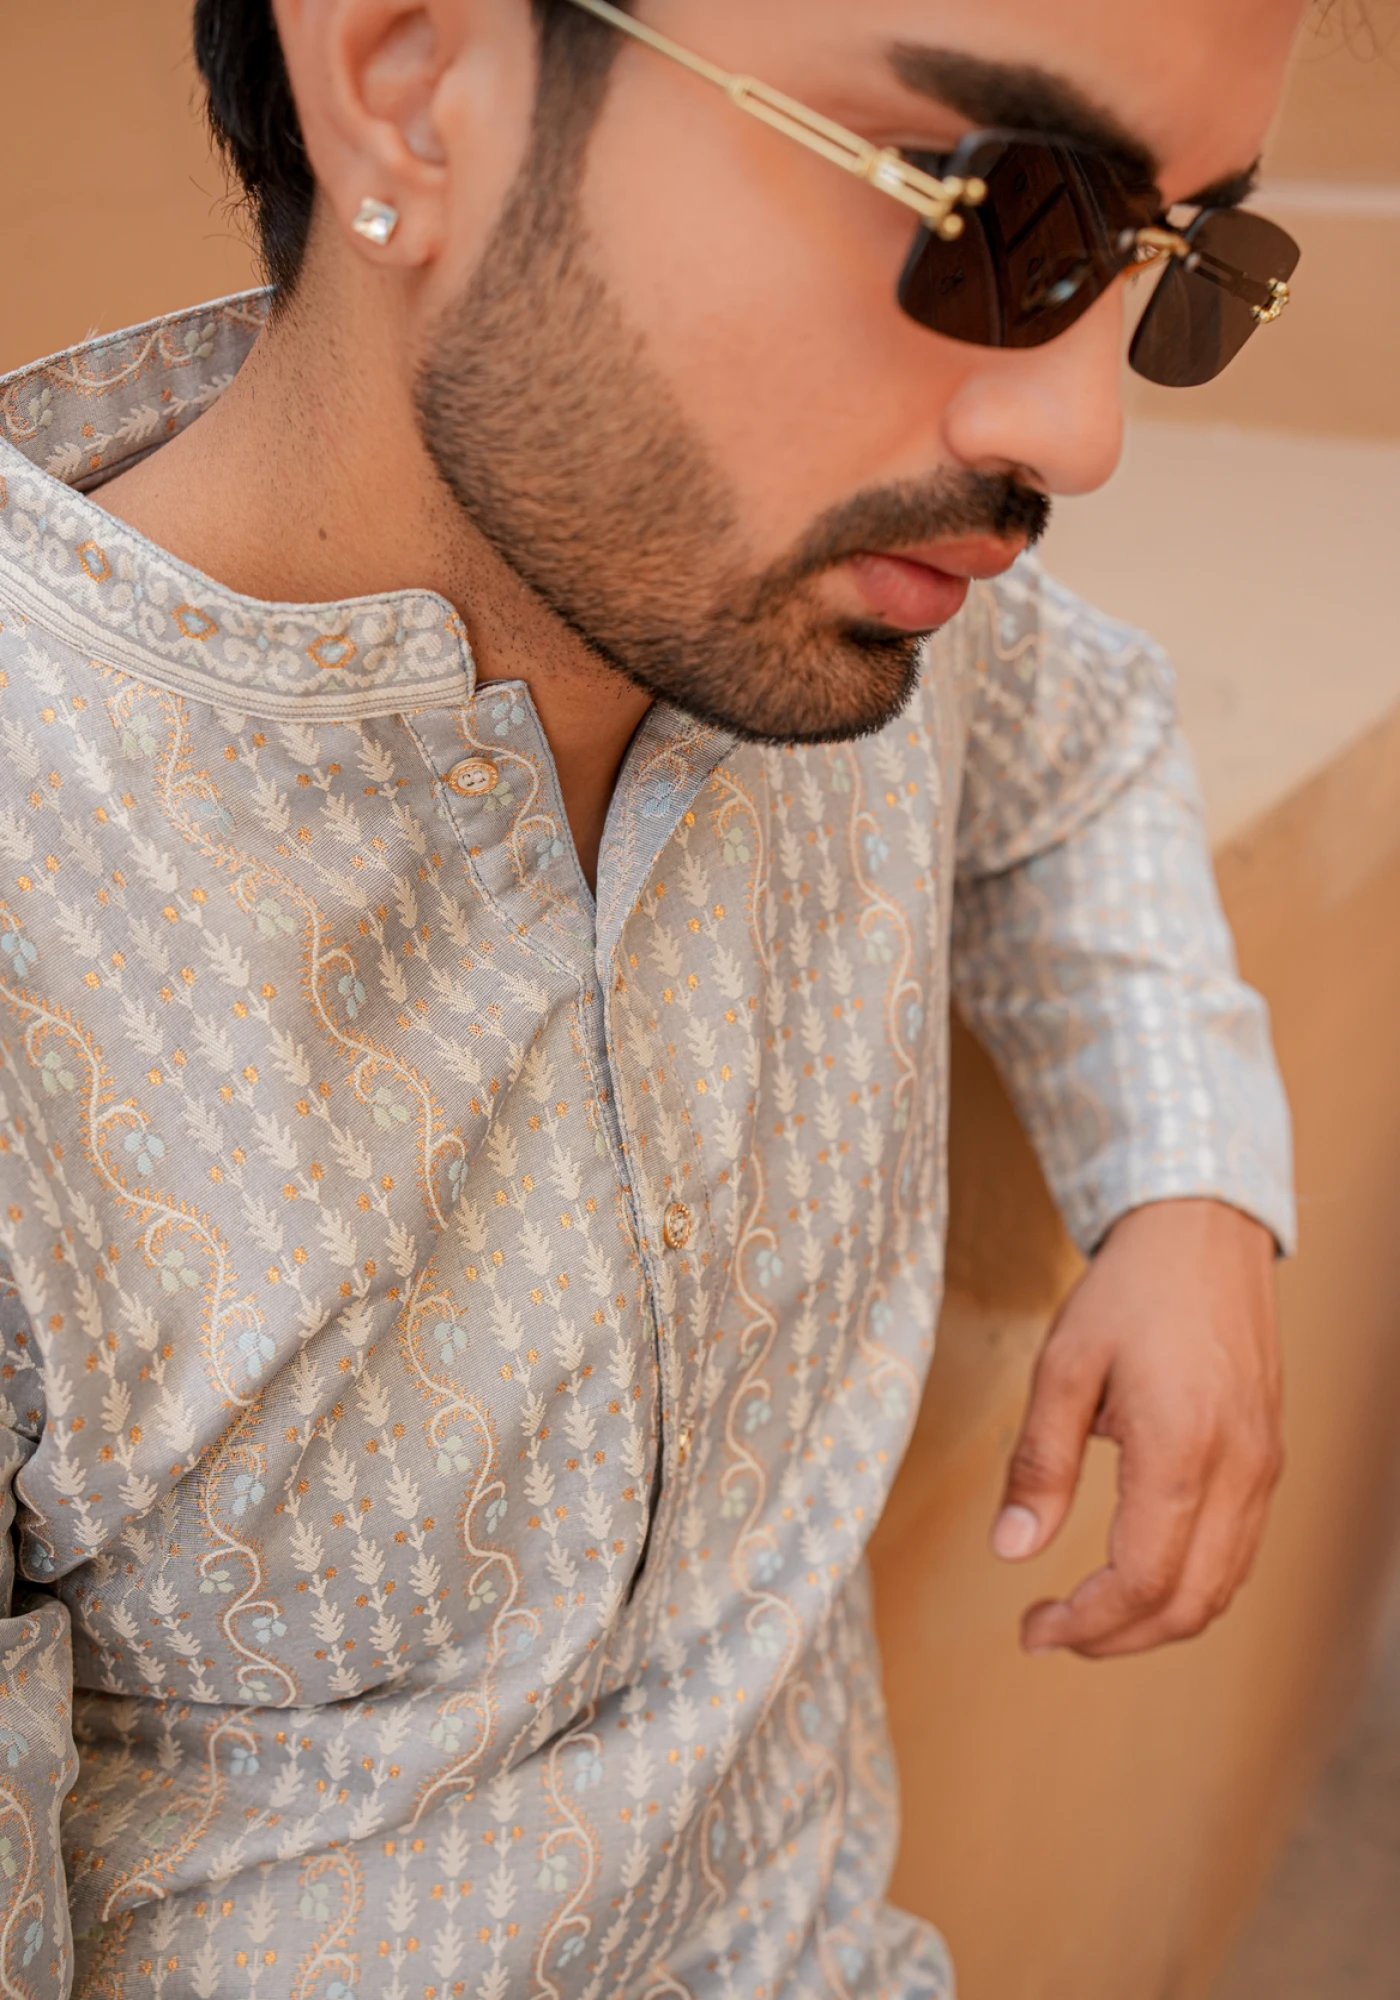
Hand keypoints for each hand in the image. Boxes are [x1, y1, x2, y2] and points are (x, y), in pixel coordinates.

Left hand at [990, 1198, 1281, 1658]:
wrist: (1203, 1232)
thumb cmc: (1131, 1289)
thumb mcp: (1063, 1365)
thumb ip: (1039, 1463)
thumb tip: (1010, 1550)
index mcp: (1183, 1449)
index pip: (1143, 1579)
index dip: (1087, 1623)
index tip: (1032, 1629)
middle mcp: (1239, 1470)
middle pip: (1189, 1604)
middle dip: (1117, 1638)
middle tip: (1051, 1631)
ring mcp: (1263, 1468)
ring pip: (1221, 1588)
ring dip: (1154, 1620)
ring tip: (1086, 1613)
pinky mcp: (1267, 1459)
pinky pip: (1238, 1552)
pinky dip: (1189, 1585)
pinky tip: (1138, 1572)